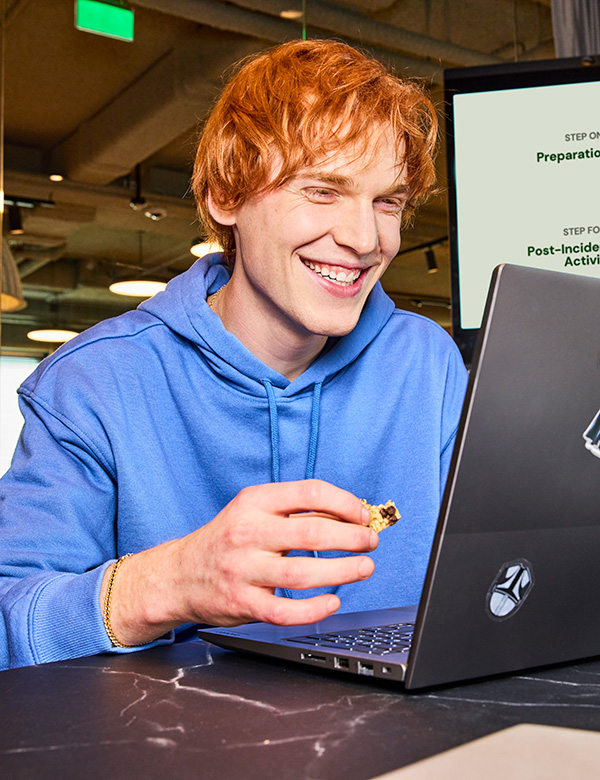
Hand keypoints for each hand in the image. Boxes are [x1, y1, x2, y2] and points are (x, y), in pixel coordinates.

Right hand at [102, 480, 377, 645]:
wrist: (179, 574)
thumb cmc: (228, 540)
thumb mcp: (253, 511)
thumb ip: (295, 511)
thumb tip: (350, 515)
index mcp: (254, 501)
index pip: (309, 493)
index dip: (344, 503)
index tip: (362, 514)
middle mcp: (247, 532)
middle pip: (312, 533)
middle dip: (351, 538)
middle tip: (370, 542)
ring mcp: (243, 569)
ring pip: (302, 574)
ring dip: (342, 572)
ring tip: (364, 568)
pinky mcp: (241, 602)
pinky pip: (285, 611)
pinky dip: (314, 609)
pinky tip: (332, 602)